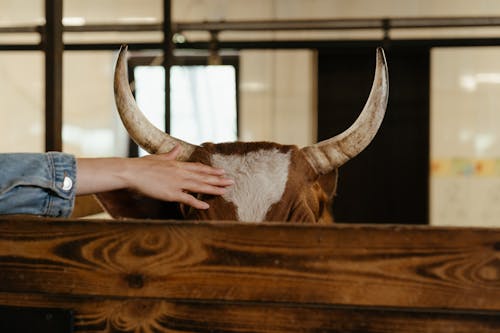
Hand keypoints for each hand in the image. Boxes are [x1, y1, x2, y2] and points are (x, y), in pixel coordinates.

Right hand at [76, 146, 232, 208]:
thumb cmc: (142, 165)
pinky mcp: (171, 193)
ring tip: (226, 191)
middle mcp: (180, 173)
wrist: (131, 172)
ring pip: (199, 186)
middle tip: (232, 181)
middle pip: (203, 176)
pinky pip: (187, 199)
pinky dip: (197, 202)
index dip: (211, 170)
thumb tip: (177, 148)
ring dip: (214, 189)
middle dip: (218, 179)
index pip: (199, 168)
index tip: (222, 171)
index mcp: (178, 165)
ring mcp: (177, 183)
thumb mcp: (159, 157)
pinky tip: (207, 205)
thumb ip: (170, 154)